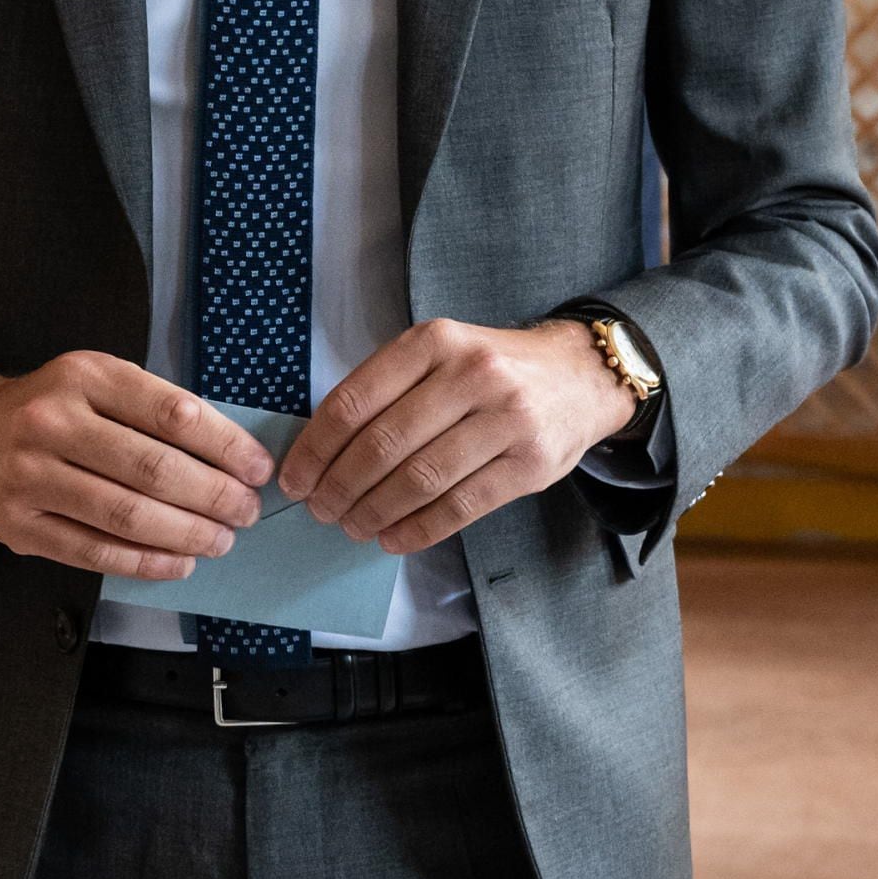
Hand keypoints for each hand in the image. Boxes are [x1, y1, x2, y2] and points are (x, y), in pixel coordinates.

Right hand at [0, 352, 267, 581]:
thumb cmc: (52, 409)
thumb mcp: (96, 383)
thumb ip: (153, 410)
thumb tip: (232, 457)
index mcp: (83, 376)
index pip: (171, 413)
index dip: (225, 446)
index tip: (257, 469)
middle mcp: (51, 422)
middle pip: (153, 469)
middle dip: (214, 497)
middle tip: (246, 512)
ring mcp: (29, 476)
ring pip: (126, 516)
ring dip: (187, 534)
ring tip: (220, 540)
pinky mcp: (19, 526)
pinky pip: (96, 551)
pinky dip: (146, 562)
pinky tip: (179, 562)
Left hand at [280, 317, 636, 556]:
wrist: (581, 377)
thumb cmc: (492, 370)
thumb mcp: (440, 353)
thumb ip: (388, 389)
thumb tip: (321, 451)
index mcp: (435, 341)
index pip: (356, 400)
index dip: (317, 447)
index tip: (296, 478)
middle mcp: (472, 374)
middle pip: (384, 445)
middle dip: (340, 487)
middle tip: (321, 510)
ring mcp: (506, 419)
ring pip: (420, 480)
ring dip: (375, 512)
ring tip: (353, 527)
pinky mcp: (530, 464)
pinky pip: (461, 507)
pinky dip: (418, 529)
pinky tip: (393, 538)